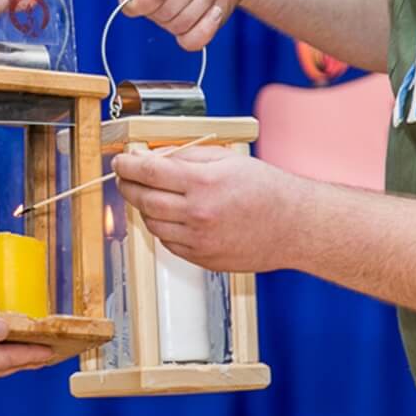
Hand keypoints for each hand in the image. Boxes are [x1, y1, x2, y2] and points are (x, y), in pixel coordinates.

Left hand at [112, 145, 300, 272]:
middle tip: (126, 177)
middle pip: (144, 199)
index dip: (128, 165)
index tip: (120, 161)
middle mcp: (198, 214)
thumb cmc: (267, 190)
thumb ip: (187, 158)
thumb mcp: (227, 160)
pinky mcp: (203, 259)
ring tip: (151, 196)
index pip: (149, 172)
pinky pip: (169, 243)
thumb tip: (155, 157)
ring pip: (153, 224)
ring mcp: (199, 240)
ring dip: (145, 208)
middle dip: (128, 186)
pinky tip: (172, 217)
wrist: (294, 226)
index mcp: (203, 184)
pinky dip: (164, 229)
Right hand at [118, 0, 252, 49]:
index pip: (128, 1)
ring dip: (203, 1)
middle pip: (159, 14)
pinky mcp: (193, 29)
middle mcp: (154, 0)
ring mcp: (173, 18)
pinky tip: (216, 7)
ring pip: (179, 26)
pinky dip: (207, 26)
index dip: (144, 0)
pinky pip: (192, 42)